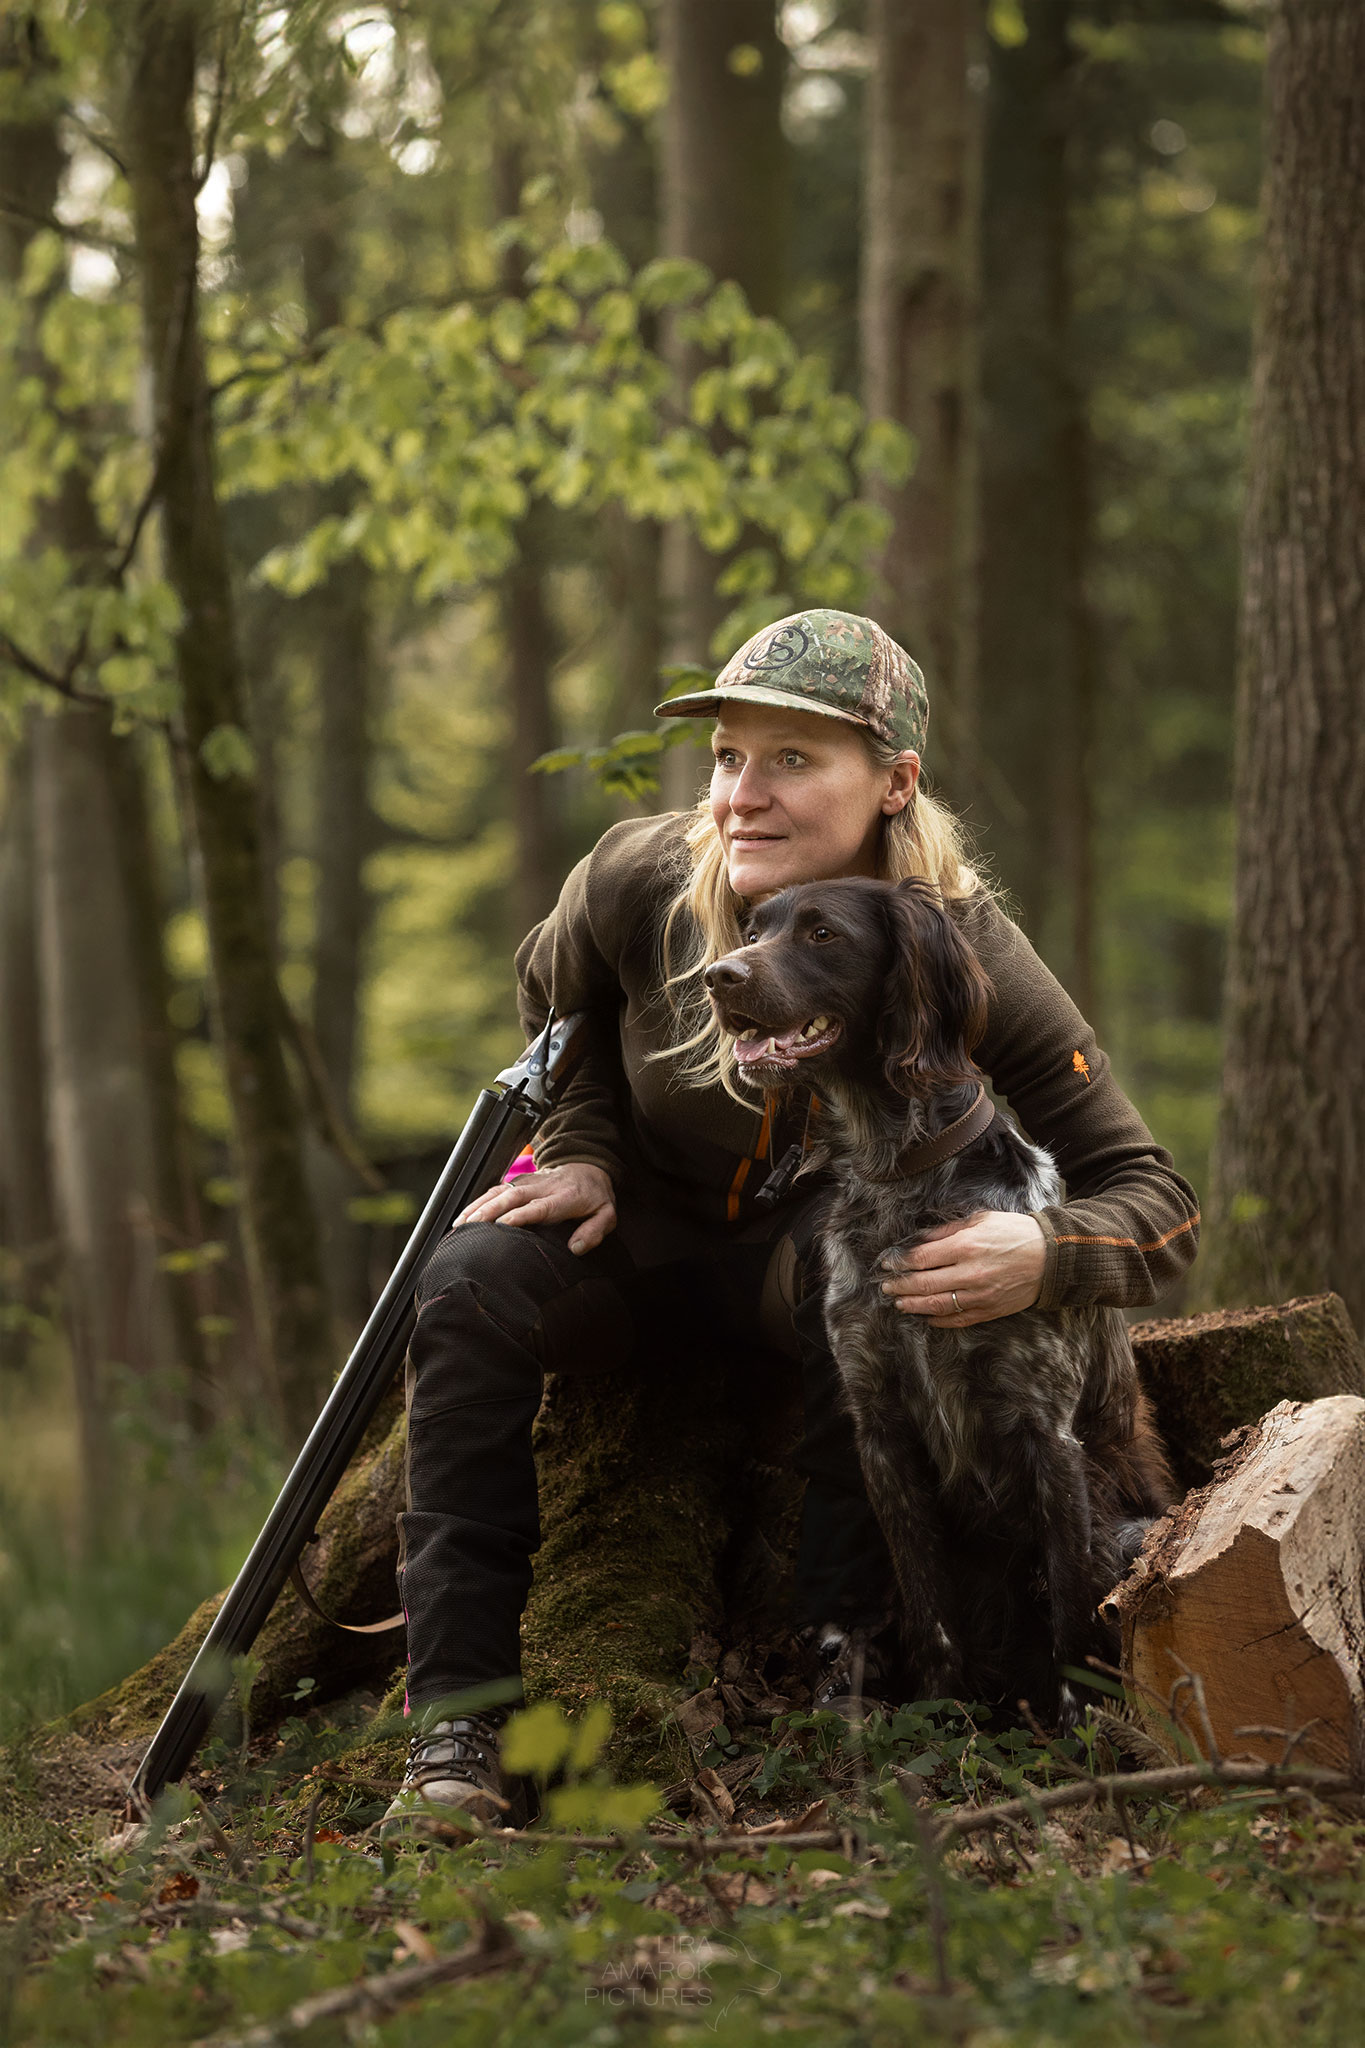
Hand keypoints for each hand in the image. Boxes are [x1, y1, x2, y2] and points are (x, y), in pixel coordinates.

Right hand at [453, 1161, 616, 1255]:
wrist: (589, 1167)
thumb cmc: (596, 1197)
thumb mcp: (606, 1215)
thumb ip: (594, 1232)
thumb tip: (575, 1248)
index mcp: (566, 1196)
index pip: (540, 1205)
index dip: (520, 1214)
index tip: (502, 1225)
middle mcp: (544, 1186)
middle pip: (513, 1196)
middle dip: (489, 1210)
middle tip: (470, 1227)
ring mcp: (529, 1181)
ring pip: (500, 1191)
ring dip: (479, 1206)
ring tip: (460, 1224)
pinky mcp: (519, 1181)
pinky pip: (495, 1190)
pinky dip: (478, 1201)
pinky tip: (464, 1216)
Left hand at [879, 1210, 1046, 1326]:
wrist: (1051, 1257)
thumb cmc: (1015, 1232)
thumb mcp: (981, 1220)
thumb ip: (947, 1230)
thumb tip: (919, 1239)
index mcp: (965, 1246)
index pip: (920, 1258)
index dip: (898, 1263)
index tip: (886, 1264)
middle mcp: (970, 1273)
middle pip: (923, 1284)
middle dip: (899, 1286)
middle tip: (886, 1287)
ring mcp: (980, 1295)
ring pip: (937, 1305)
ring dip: (913, 1306)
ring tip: (899, 1304)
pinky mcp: (990, 1310)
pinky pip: (958, 1320)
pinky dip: (938, 1320)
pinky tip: (926, 1317)